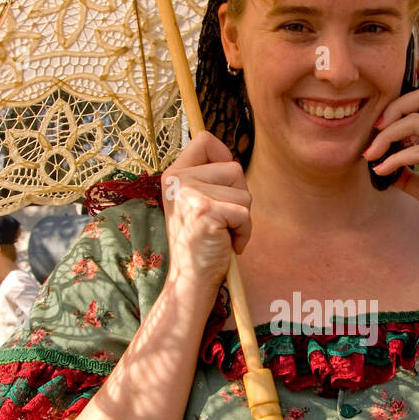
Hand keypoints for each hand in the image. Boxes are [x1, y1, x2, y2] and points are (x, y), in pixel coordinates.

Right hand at [161, 131, 251, 288]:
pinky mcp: (205, 211)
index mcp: (174, 174)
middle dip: (239, 197)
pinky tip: (227, 244)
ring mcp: (189, 194)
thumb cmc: (202, 243)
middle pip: (234, 168)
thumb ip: (209, 179)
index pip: (205, 139)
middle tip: (221, 221)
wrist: (190, 280)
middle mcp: (177, 180)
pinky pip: (244, 213)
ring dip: (243, 218)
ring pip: (244, 192)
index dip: (224, 157)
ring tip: (222, 234)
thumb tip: (232, 159)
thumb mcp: (198, 203)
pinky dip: (244, 233)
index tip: (223, 186)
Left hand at [362, 60, 418, 249]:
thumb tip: (383, 166)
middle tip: (376, 129)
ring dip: (388, 135)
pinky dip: (395, 159)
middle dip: (394, 107)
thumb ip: (408, 171)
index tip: (399, 74)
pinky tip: (382, 170)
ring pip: (416, 119)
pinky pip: (418, 149)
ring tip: (372, 153)